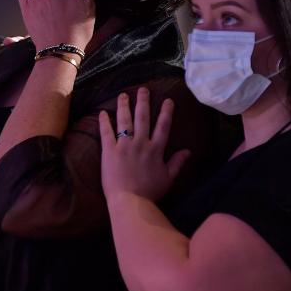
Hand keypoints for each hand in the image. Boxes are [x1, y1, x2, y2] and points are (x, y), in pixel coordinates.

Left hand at [99, 88, 190, 202]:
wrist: (130, 201)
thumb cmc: (150, 193)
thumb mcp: (168, 178)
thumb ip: (177, 163)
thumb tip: (188, 151)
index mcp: (156, 150)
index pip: (163, 126)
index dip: (166, 112)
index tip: (168, 100)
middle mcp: (141, 143)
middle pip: (143, 118)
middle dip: (143, 102)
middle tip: (143, 89)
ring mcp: (124, 145)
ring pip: (124, 121)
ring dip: (124, 106)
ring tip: (123, 95)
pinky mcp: (109, 151)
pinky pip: (106, 132)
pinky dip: (104, 122)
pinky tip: (102, 112)